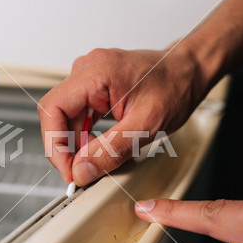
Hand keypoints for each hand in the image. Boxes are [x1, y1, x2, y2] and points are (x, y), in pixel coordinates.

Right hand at [38, 47, 206, 185]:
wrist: (189, 71)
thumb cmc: (175, 86)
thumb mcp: (145, 125)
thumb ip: (110, 150)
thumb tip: (82, 170)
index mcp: (96, 72)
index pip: (53, 109)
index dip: (55, 145)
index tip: (69, 170)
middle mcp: (87, 70)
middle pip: (57, 115)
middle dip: (68, 148)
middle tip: (84, 172)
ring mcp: (89, 76)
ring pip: (67, 118)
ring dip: (78, 144)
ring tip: (98, 159)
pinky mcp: (94, 86)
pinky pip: (79, 113)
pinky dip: (86, 134)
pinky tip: (99, 146)